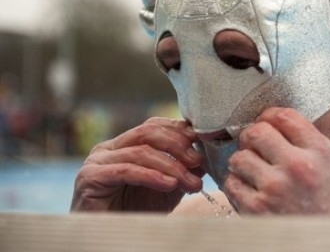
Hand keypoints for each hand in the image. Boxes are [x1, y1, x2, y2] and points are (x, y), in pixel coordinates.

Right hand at [71, 117, 203, 211]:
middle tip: (198, 161)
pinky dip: (152, 176)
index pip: (154, 126)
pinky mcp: (90, 177)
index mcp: (124, 145)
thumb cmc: (135, 214)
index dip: (179, 130)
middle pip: (148, 133)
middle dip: (178, 145)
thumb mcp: (166, 188)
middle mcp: (108, 148)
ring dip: (171, 166)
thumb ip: (181, 168)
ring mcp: (96, 161)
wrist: (110, 239)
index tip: (202, 141)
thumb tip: (203, 153)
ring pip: (141, 152)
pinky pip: (126, 170)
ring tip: (190, 182)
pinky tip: (170, 185)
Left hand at [224, 107, 329, 215]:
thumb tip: (273, 118)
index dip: (270, 115)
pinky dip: (237, 184)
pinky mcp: (256, 209)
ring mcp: (274, 188)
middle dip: (252, 136)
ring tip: (253, 170)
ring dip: (243, 161)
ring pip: (239, 156)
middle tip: (255, 145)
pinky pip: (231, 183)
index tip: (268, 122)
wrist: (327, 238)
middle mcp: (296, 166)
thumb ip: (307, 138)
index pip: (284, 116)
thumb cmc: (329, 197)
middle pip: (256, 131)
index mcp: (318, 151)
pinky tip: (250, 188)